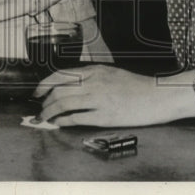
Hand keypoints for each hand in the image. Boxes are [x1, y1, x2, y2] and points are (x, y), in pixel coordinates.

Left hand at [34, 64, 186, 126]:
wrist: (157, 97)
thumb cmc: (136, 87)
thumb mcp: (111, 74)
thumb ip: (92, 77)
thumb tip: (70, 86)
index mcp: (95, 70)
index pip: (60, 75)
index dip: (44, 84)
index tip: (37, 92)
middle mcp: (94, 82)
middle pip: (58, 90)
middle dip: (44, 101)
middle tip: (40, 108)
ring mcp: (98, 99)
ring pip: (63, 103)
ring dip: (49, 112)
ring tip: (45, 118)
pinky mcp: (104, 116)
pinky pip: (76, 118)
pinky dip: (63, 121)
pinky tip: (59, 123)